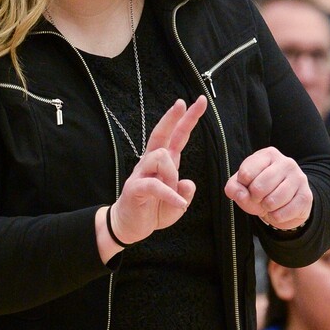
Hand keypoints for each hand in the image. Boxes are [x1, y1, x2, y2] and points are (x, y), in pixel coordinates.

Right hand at [105, 96, 207, 249]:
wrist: (130, 227)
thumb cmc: (152, 211)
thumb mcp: (177, 203)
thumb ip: (185, 192)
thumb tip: (188, 183)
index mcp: (163, 163)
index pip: (176, 136)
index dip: (186, 119)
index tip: (199, 102)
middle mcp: (151, 163)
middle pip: (161, 134)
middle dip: (172, 118)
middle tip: (181, 102)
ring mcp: (141, 173)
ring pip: (161, 157)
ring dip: (172, 175)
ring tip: (173, 195)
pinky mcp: (135, 187)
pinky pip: (156, 185)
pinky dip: (170, 195)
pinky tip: (179, 205)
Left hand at [225, 147, 311, 229]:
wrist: (284, 204)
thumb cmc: (260, 191)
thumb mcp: (242, 186)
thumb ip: (234, 188)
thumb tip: (242, 194)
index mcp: (268, 155)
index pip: (245, 174)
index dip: (242, 187)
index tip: (248, 187)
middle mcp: (286, 162)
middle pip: (258, 187)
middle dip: (254, 199)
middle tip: (259, 198)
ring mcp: (298, 178)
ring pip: (272, 201)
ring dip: (266, 209)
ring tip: (268, 204)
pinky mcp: (306, 196)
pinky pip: (283, 213)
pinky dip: (276, 217)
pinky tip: (278, 211)